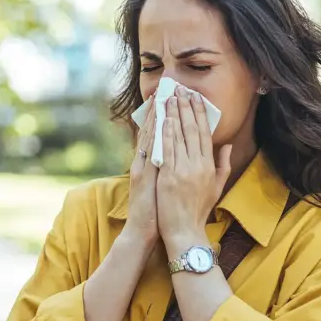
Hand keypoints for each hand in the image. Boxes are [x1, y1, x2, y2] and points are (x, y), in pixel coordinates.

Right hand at [122, 93, 158, 245]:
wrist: (144, 231)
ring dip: (153, 116)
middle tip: (165, 89)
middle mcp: (144, 162)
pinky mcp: (140, 175)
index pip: (158, 135)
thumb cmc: (158, 211)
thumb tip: (179, 155)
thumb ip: (169, 169)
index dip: (164, 116)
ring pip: (148, 137)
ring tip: (160, 97)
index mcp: (151, 164)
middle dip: (159, 109)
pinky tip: (156, 122)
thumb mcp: (164, 186)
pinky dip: (151, 136)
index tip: (171, 98)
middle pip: (151, 130)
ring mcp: (141, 168)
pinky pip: (147, 151)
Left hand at [156, 87, 232, 244]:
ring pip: (179, 136)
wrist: (185, 231)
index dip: (200, 113)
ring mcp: (183, 170)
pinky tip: (163, 119)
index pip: (204, 133)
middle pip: (192, 129)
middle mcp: (198, 165)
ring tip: (170, 97)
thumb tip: (227, 145)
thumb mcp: (217, 187)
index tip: (196, 97)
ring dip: (174, 114)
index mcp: (209, 166)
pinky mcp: (169, 176)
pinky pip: (167, 149)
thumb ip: (223, 164)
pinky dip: (165, 132)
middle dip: (186, 107)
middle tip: (181, 89)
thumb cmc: (199, 210)